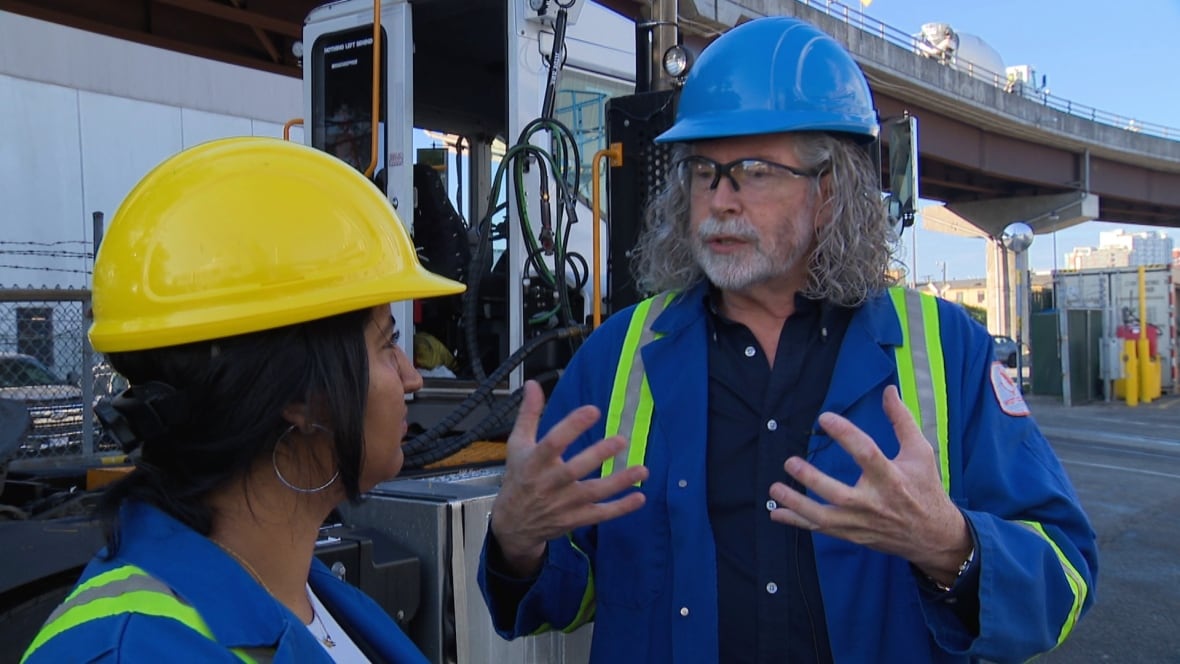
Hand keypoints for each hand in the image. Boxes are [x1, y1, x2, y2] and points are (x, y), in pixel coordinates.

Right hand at [490, 381, 647, 576]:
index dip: (572, 427)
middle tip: (621, 440)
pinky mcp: (575, 519)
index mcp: (534, 462)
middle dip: (598, 455)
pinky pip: (600, 514)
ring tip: (642, 469)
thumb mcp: (517, 445)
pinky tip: (640, 496)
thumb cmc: (519, 478)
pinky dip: (620, 508)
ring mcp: (563, 504)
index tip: (593, 410)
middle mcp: (549, 484)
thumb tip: (534, 384)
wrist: (513, 525)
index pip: (553, 443)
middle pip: (574, 470)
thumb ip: (528, 415)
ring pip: (593, 493)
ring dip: (618, 482)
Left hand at [767, 386, 971, 582]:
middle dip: (812, 480)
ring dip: (797, 504)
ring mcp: (861, 522)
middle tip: (790, 462)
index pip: (867, 454)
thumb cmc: (925, 488)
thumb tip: (888, 390)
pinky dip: (797, 522)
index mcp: (892, 478)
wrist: (933, 536)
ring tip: (774, 489)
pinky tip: (775, 513)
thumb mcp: (920, 452)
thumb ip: (902, 420)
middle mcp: (874, 503)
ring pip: (824, 517)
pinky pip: (821, 530)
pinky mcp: (853, 535)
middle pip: (839, 494)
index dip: (846, 434)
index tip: (824, 417)